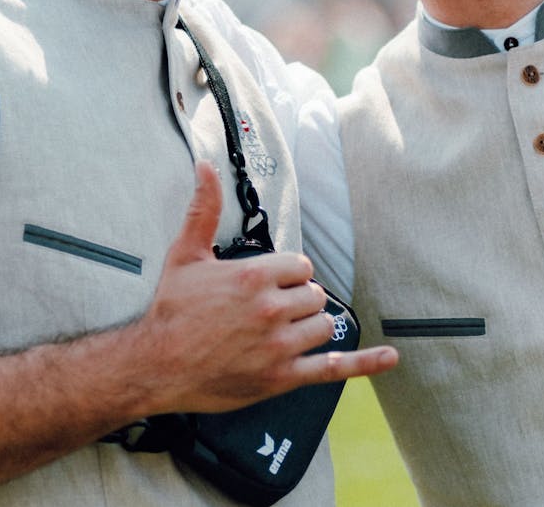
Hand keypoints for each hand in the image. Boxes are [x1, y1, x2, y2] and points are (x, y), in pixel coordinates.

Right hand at [130, 164, 396, 414]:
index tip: (268, 286)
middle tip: (267, 312)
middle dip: (297, 301)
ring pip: (323, 326)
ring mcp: (280, 345)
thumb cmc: (170, 310)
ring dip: (310, 327)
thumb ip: (204, 208)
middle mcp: (271, 309)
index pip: (301, 267)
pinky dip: (365, 363)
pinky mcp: (283, 377)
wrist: (154, 365)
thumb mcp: (186, 254)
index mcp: (254, 276)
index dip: (287, 276)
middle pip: (315, 295)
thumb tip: (206, 166)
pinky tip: (389, 356)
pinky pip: (333, 367)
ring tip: (280, 332)